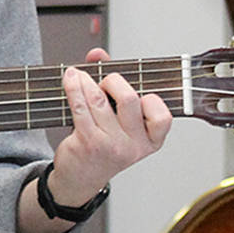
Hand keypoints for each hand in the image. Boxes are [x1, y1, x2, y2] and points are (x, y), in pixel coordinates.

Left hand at [45, 48, 172, 207]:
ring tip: (78, 75)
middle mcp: (134, 145)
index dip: (151, 100)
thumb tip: (98, 54)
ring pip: (99, 99)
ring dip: (86, 81)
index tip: (140, 94)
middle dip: (114, 81)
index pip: (162, 117)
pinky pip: (80, 106)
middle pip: (129, 99)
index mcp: (151, 141)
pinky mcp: (88, 142)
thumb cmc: (104, 144)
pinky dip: (74, 87)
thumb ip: (113, 84)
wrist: (81, 178)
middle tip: (105, 81)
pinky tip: (70, 79)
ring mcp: (111, 145)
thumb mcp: (119, 120)